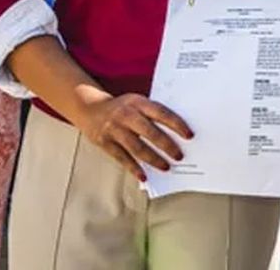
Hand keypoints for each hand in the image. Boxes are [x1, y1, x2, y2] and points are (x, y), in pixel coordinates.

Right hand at [77, 93, 191, 181]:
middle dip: (167, 145)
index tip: (189, 135)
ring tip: (166, 167)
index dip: (176, 124)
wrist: (90, 108)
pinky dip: (134, 168)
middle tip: (179, 156)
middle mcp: (126, 114)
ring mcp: (114, 129)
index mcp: (138, 102)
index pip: (161, 113)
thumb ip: (152, 114)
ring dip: (153, 159)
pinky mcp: (105, 142)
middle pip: (150, 132)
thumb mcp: (136, 103)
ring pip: (137, 147)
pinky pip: (122, 158)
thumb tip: (176, 133)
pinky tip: (144, 176)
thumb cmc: (122, 108)